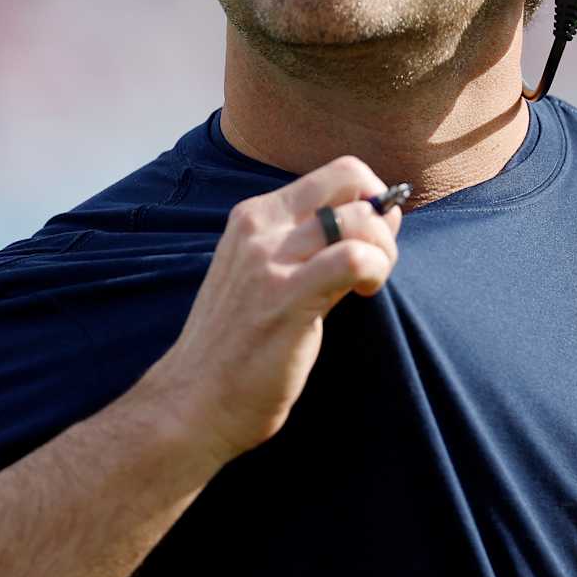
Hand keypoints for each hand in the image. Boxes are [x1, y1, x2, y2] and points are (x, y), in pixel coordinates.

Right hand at [140, 156, 402, 476]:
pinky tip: (362, 294)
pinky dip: (375, 269)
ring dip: (383, 249)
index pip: (334, 174)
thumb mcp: (269, 278)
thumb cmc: (238, 347)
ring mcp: (269, 259)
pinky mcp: (286, 296)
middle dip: (381, 214)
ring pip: (358, 217)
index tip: (372, 239)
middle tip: (377, 258)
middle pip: (349, 178)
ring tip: (368, 283)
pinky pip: (353, 257)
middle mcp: (260, 227)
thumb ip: (320, 245)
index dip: (369, 198)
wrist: (192, 403)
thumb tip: (385, 213)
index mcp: (254, 217)